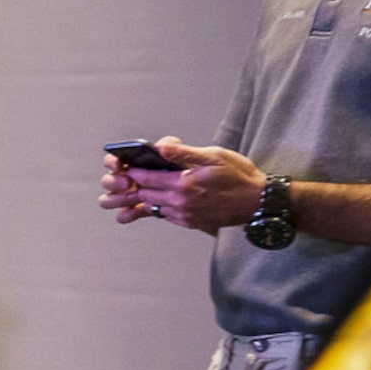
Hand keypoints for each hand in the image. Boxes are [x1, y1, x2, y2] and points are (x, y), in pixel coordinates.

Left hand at [101, 135, 262, 231]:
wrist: (259, 202)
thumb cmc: (239, 175)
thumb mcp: (214, 156)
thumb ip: (185, 153)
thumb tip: (161, 146)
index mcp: (183, 184)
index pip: (147, 178)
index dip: (131, 173)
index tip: (119, 167)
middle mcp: (181, 202)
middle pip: (145, 195)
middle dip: (129, 190)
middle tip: (111, 187)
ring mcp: (186, 215)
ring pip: (154, 208)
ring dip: (138, 203)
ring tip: (120, 204)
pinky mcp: (192, 222)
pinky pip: (166, 216)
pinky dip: (156, 210)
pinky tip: (152, 205)